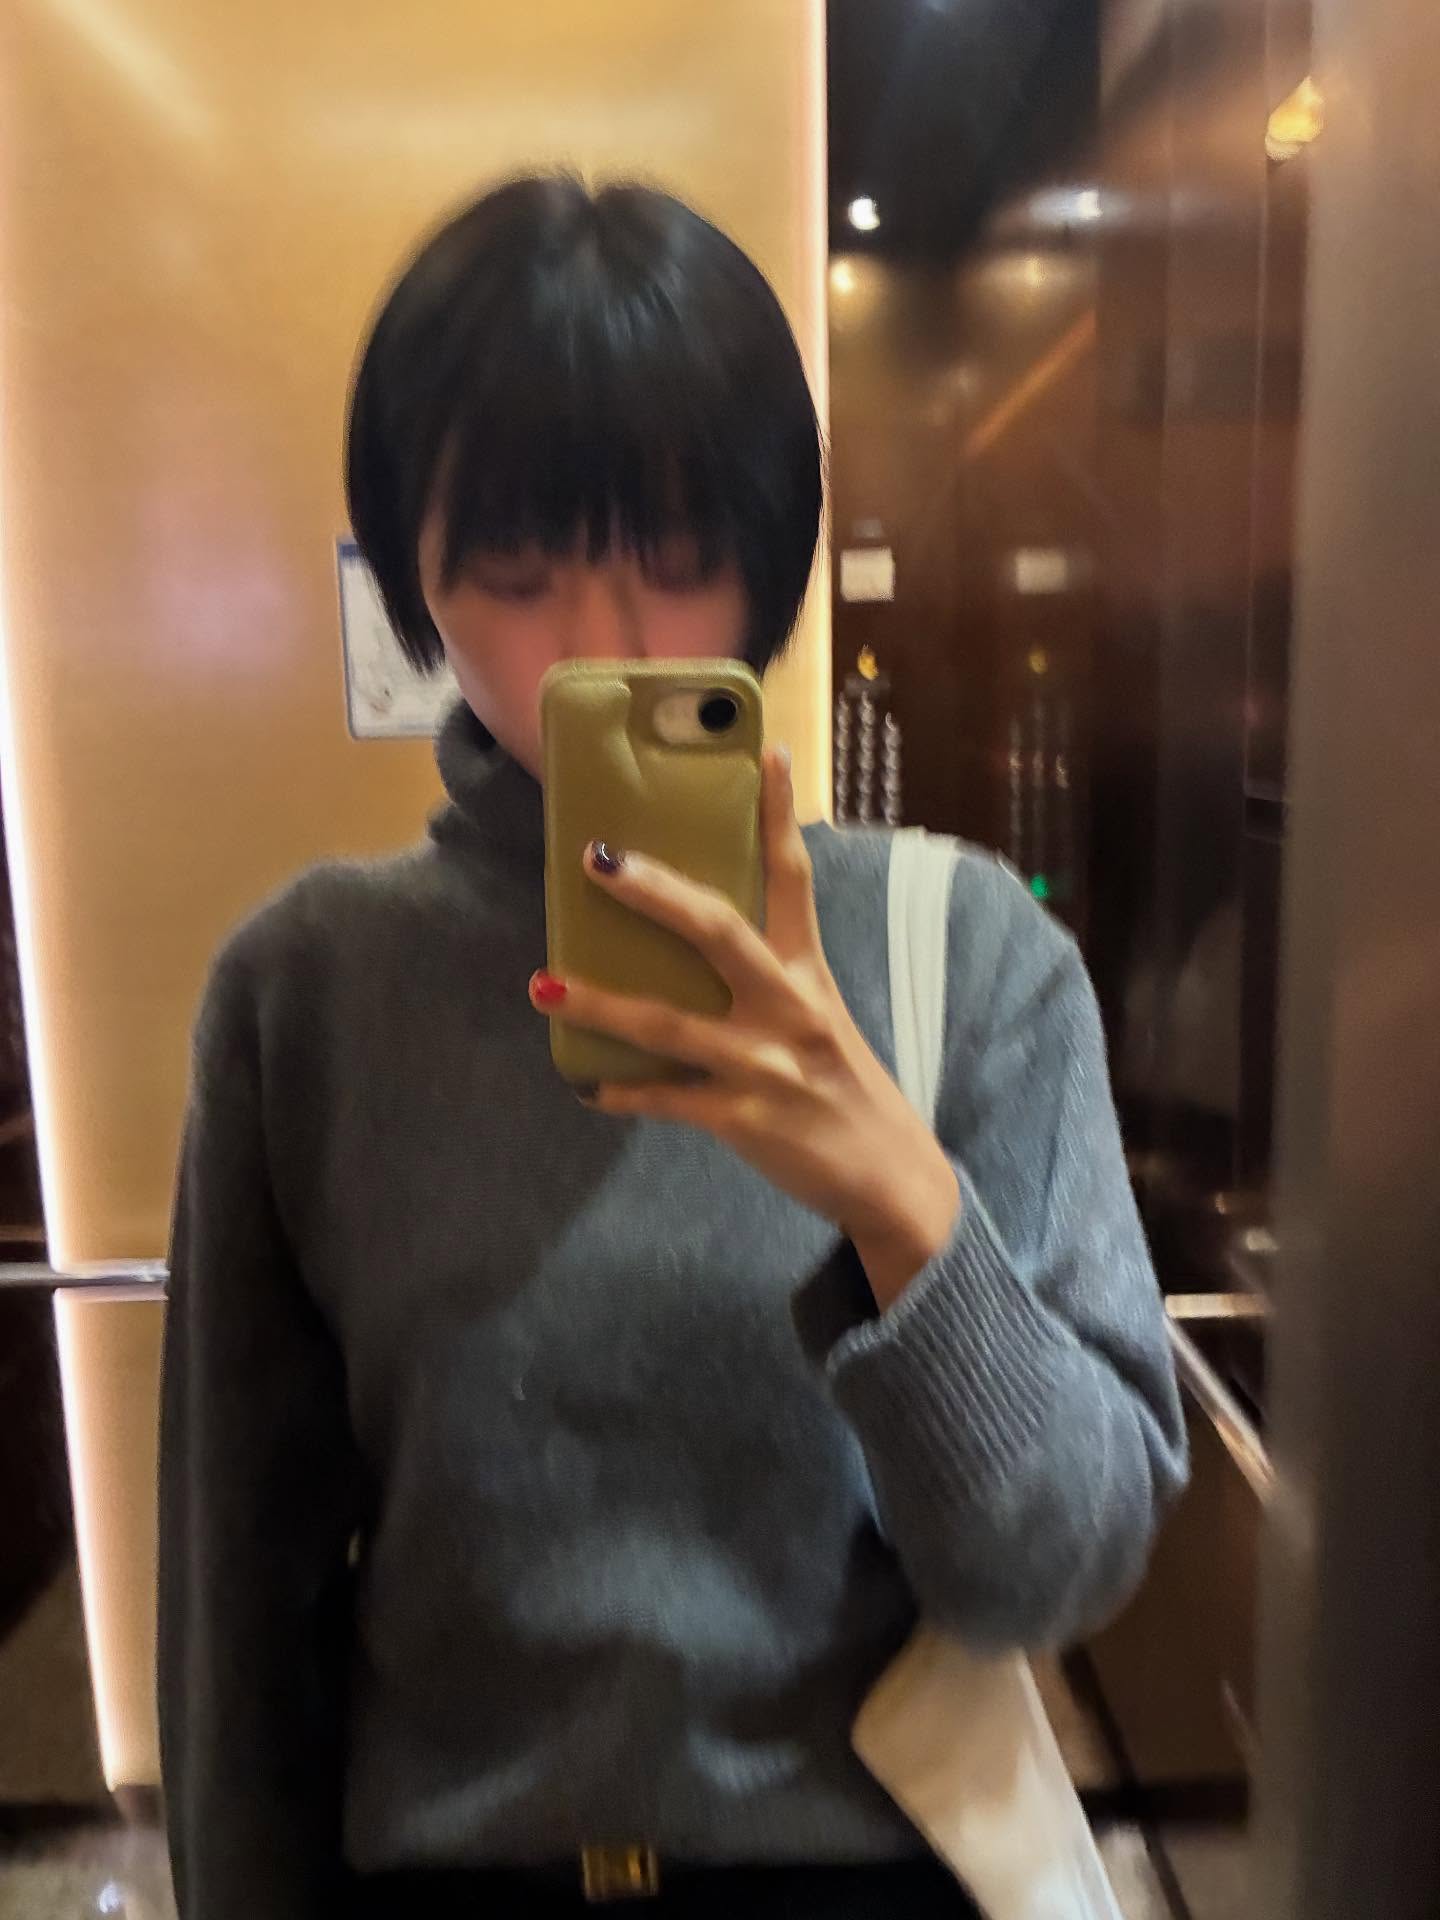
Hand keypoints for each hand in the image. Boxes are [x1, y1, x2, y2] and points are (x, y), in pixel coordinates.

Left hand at [527, 746, 959, 1306]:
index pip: (793, 878)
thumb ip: (771, 982)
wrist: (892, 1179)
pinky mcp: (744, 1117)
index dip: (778, 815)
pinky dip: (623, 1093)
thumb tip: (697, 943)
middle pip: (717, 930)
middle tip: (597, 857)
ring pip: (669, 1022)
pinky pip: (668, 1100)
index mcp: (809, 974)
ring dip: (601, 1002)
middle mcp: (789, 1008)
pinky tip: (587, 1088)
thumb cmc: (846, 1091)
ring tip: (542, 983)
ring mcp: (765, 1064)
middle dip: (654, 891)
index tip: (766, 753)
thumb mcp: (822, 1020)